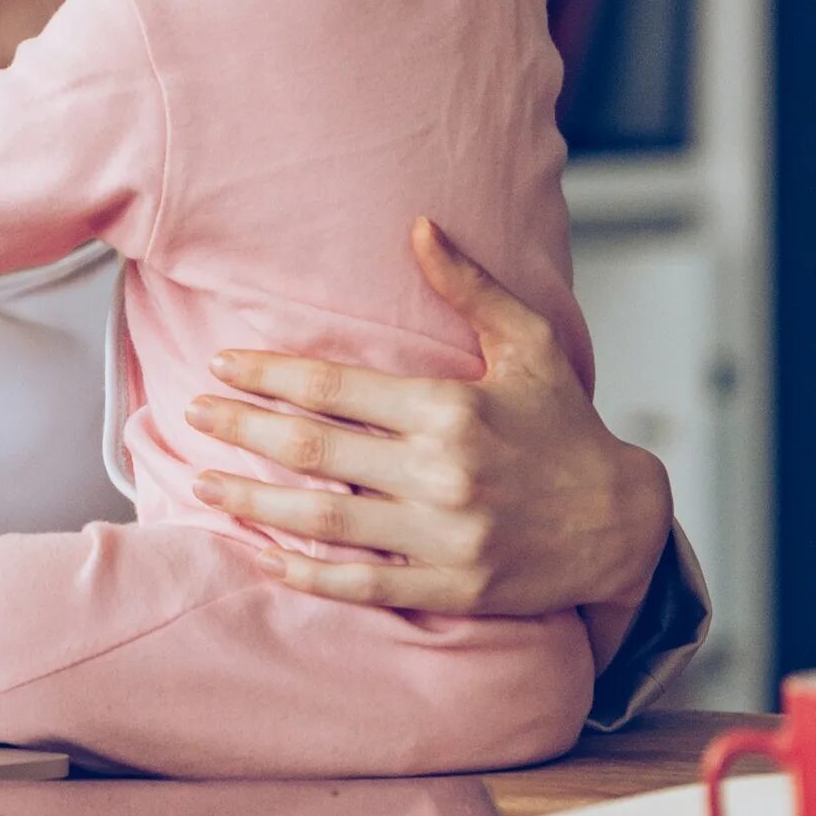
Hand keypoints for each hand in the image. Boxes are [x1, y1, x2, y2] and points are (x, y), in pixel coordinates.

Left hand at [186, 218, 672, 617]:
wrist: (622, 523)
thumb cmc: (566, 426)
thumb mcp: (528, 344)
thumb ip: (468, 287)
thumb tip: (419, 226)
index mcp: (452, 409)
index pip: (334, 388)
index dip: (269, 375)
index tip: (222, 365)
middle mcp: (442, 474)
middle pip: (313, 451)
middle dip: (243, 429)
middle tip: (193, 414)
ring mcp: (444, 538)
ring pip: (323, 521)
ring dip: (254, 502)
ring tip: (204, 484)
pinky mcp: (451, 589)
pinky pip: (362, 584)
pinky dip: (307, 575)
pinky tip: (263, 558)